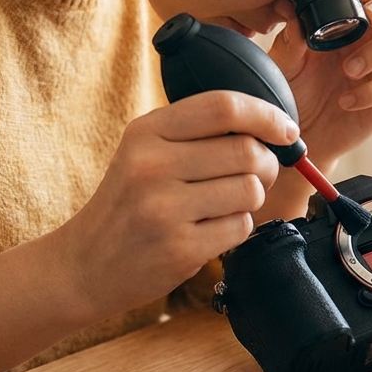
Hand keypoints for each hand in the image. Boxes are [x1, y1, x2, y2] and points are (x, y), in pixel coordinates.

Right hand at [49, 91, 298, 320]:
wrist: (85, 263)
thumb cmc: (127, 204)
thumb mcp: (143, 152)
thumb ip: (195, 133)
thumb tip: (268, 126)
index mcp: (146, 132)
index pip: (223, 107)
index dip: (266, 115)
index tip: (286, 129)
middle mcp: (152, 166)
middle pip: (246, 151)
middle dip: (268, 164)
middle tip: (259, 175)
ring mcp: (164, 209)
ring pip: (250, 190)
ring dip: (251, 198)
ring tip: (226, 205)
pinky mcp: (179, 248)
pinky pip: (240, 227)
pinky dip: (237, 228)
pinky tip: (210, 230)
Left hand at [267, 0, 371, 164]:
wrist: (298, 137)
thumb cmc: (293, 92)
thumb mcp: (283, 63)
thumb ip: (288, 37)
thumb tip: (288, 7)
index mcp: (348, 18)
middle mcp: (371, 35)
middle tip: (371, 18)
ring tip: (349, 70)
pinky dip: (371, 91)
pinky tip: (346, 100)